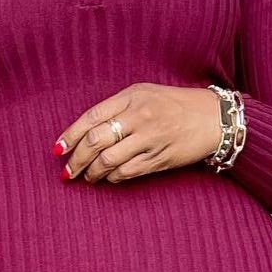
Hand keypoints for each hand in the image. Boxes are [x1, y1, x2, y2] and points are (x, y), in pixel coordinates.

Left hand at [53, 84, 224, 183]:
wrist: (213, 118)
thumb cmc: (175, 104)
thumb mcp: (145, 93)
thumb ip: (117, 107)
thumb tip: (86, 131)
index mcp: (132, 97)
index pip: (92, 117)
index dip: (71, 135)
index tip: (58, 149)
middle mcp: (140, 116)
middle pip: (96, 141)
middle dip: (77, 159)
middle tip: (68, 171)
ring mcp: (150, 139)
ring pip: (110, 161)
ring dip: (93, 172)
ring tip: (87, 176)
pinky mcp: (160, 158)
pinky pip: (128, 172)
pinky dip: (113, 177)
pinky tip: (109, 178)